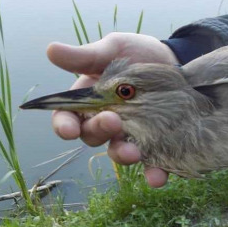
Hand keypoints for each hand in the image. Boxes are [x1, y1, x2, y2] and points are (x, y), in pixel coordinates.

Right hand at [48, 32, 177, 186]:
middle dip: (99, 132)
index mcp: (89, 101)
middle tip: (112, 121)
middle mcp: (107, 123)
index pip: (67, 119)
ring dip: (123, 156)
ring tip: (134, 153)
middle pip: (93, 137)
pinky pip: (153, 164)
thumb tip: (51, 49)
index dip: (64, 127)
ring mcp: (131, 136)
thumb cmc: (136, 53)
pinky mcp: (157, 145)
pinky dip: (154, 174)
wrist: (176, 58)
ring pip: (120, 153)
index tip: (69, 130)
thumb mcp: (112, 49)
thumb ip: (85, 56)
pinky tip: (158, 176)